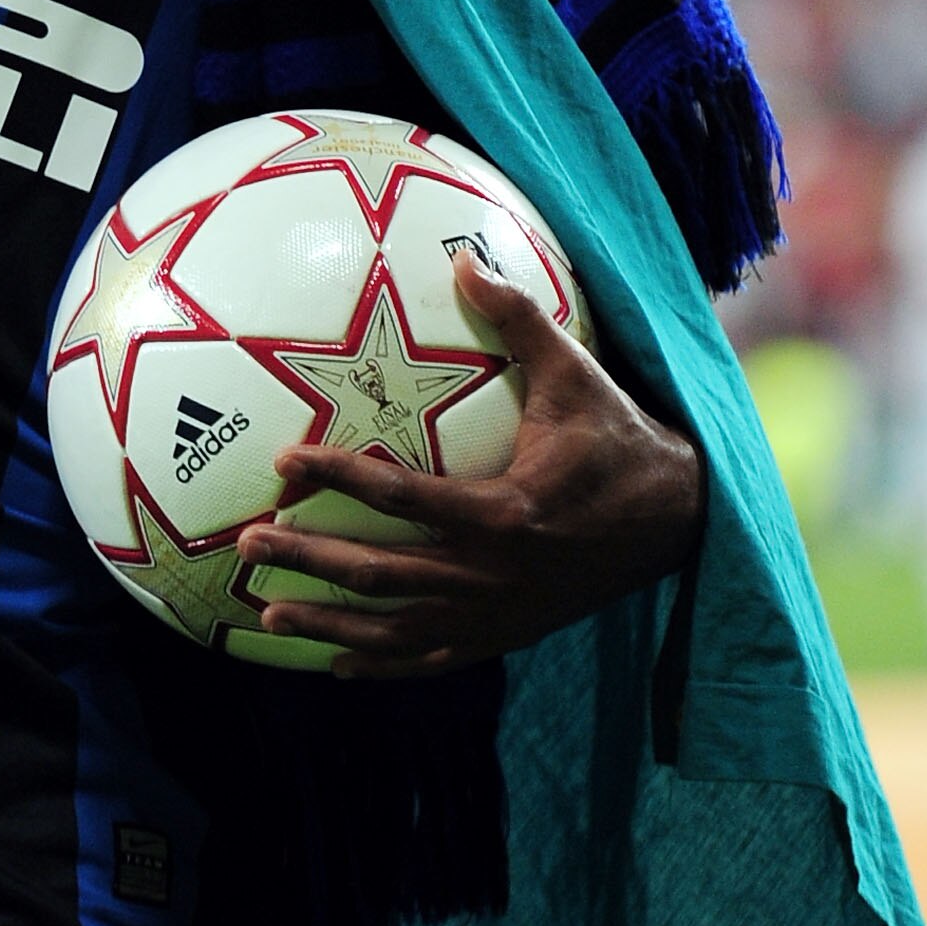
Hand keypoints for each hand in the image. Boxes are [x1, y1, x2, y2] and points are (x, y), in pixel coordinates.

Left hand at [232, 252, 704, 675]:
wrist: (680, 523)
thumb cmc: (619, 439)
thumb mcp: (578, 376)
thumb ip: (520, 320)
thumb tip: (463, 260)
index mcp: (508, 513)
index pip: (404, 498)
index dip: (340, 480)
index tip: (285, 464)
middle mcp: (497, 576)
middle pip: (383, 574)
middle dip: (309, 561)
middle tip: (247, 543)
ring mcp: (499, 615)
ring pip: (397, 629)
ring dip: (328, 623)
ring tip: (265, 610)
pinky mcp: (507, 636)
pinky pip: (432, 659)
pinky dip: (379, 665)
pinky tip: (331, 664)